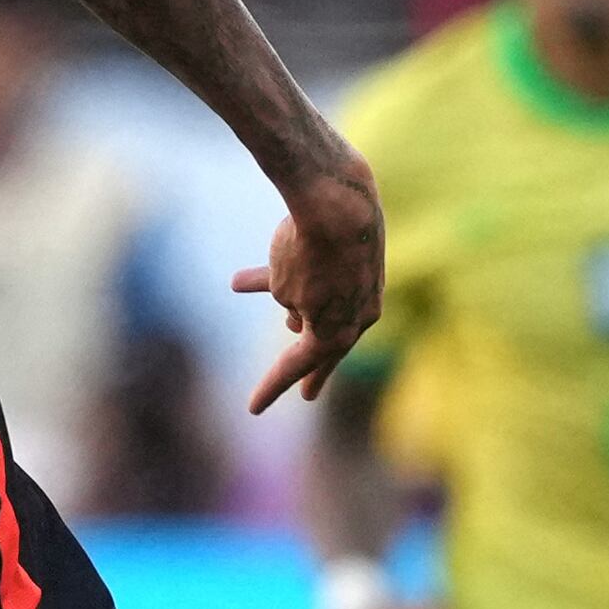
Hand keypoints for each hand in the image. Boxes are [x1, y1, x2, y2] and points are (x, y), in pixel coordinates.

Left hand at [237, 153, 387, 408]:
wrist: (340, 199)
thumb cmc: (308, 250)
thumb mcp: (285, 285)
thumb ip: (291, 303)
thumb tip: (300, 307)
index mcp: (335, 334)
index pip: (295, 368)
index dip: (271, 387)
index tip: (253, 409)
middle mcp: (357, 316)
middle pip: (326, 348)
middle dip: (312, 369)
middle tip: (309, 395)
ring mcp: (364, 288)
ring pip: (319, 301)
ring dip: (283, 295)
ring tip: (244, 287)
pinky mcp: (363, 258)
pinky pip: (324, 271)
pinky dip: (296, 265)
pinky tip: (272, 249)